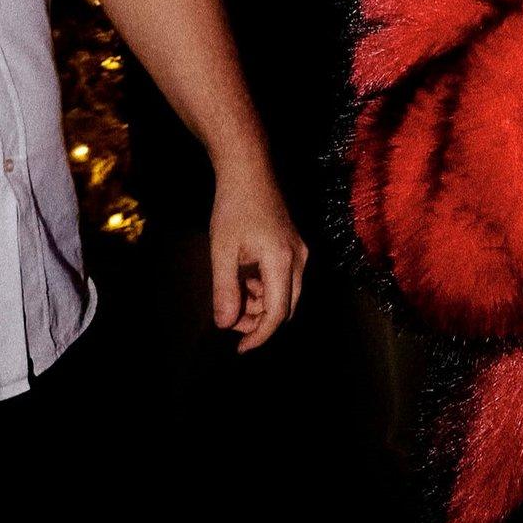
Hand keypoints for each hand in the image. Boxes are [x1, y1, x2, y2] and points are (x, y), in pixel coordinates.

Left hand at [208, 157, 306, 352]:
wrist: (250, 173)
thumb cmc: (234, 209)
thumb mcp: (222, 252)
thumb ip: (224, 290)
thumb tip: (225, 324)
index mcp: (283, 262)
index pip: (277, 313)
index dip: (259, 335)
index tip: (239, 349)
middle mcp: (299, 259)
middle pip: (286, 307)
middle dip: (259, 321)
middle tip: (230, 319)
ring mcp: (300, 252)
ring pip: (286, 294)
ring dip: (261, 304)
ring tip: (233, 294)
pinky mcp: (295, 247)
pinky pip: (285, 280)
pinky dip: (265, 289)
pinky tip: (244, 279)